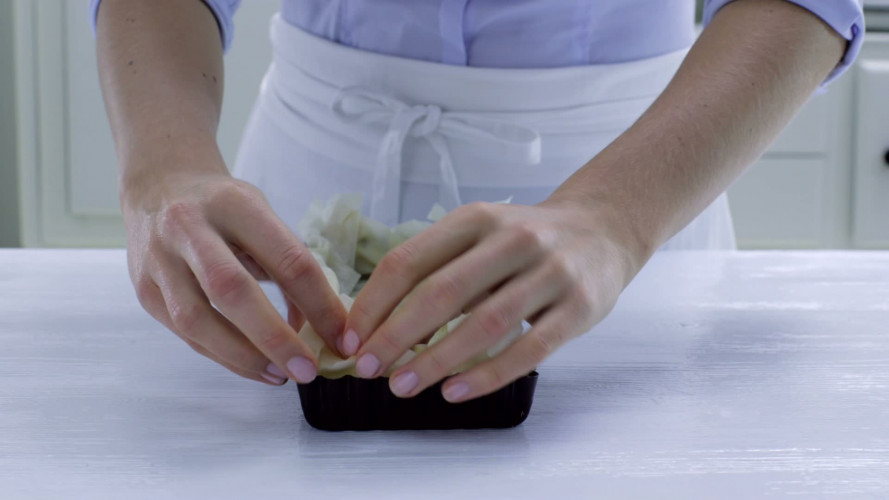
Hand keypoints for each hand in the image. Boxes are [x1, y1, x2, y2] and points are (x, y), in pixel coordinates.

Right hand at [122, 159, 346, 385]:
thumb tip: (320, 327)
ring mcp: (159, 259)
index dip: (320, 304)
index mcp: (235, 204)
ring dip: (244, 356)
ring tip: (281, 376)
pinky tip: (254, 367)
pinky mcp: (143, 289)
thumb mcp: (263, 217)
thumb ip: (290, 266)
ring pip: (198, 320)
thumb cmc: (224, 206)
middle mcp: (189, 227)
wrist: (158, 185)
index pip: (286, 259)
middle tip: (308, 370)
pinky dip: (224, 356)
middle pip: (232, 290)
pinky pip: (186, 334)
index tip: (343, 339)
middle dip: (274, 338)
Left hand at [341, 199, 643, 401]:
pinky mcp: (579, 307)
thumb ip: (437, 269)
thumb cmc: (526, 242)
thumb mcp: (480, 234)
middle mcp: (512, 240)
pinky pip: (530, 348)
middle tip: (366, 369)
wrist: (604, 230)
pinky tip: (455, 392)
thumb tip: (377, 326)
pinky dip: (488, 374)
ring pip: (484, 323)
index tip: (350, 339)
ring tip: (402, 387)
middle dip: (395, 336)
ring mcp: (550, 273)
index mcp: (475, 219)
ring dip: (436, 360)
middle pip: (441, 292)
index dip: (373, 304)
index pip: (409, 261)